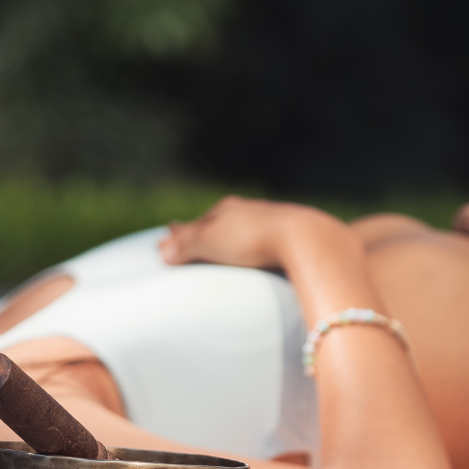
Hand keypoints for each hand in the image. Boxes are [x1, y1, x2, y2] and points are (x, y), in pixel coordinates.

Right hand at [159, 196, 336, 269]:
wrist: (306, 238)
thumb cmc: (253, 238)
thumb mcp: (211, 241)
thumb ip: (186, 245)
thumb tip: (162, 250)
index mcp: (227, 209)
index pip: (198, 223)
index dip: (182, 232)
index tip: (168, 236)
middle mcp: (249, 212)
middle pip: (220, 224)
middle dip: (204, 233)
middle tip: (190, 239)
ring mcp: (273, 224)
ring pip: (245, 232)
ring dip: (230, 240)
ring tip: (221, 250)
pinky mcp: (293, 240)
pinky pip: (266, 244)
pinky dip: (253, 249)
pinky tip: (257, 258)